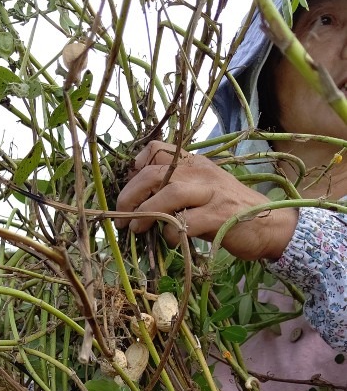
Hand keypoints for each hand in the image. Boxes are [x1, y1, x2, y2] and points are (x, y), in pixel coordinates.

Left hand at [115, 142, 298, 260]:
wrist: (269, 225)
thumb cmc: (230, 211)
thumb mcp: (204, 190)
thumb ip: (177, 189)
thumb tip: (142, 199)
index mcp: (196, 163)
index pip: (160, 149)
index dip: (138, 162)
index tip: (130, 180)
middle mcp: (202, 173)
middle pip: (156, 173)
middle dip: (131, 193)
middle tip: (121, 213)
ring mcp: (212, 193)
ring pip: (169, 194)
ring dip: (146, 212)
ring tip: (136, 228)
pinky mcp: (219, 216)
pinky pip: (185, 223)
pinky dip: (171, 233)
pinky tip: (170, 241)